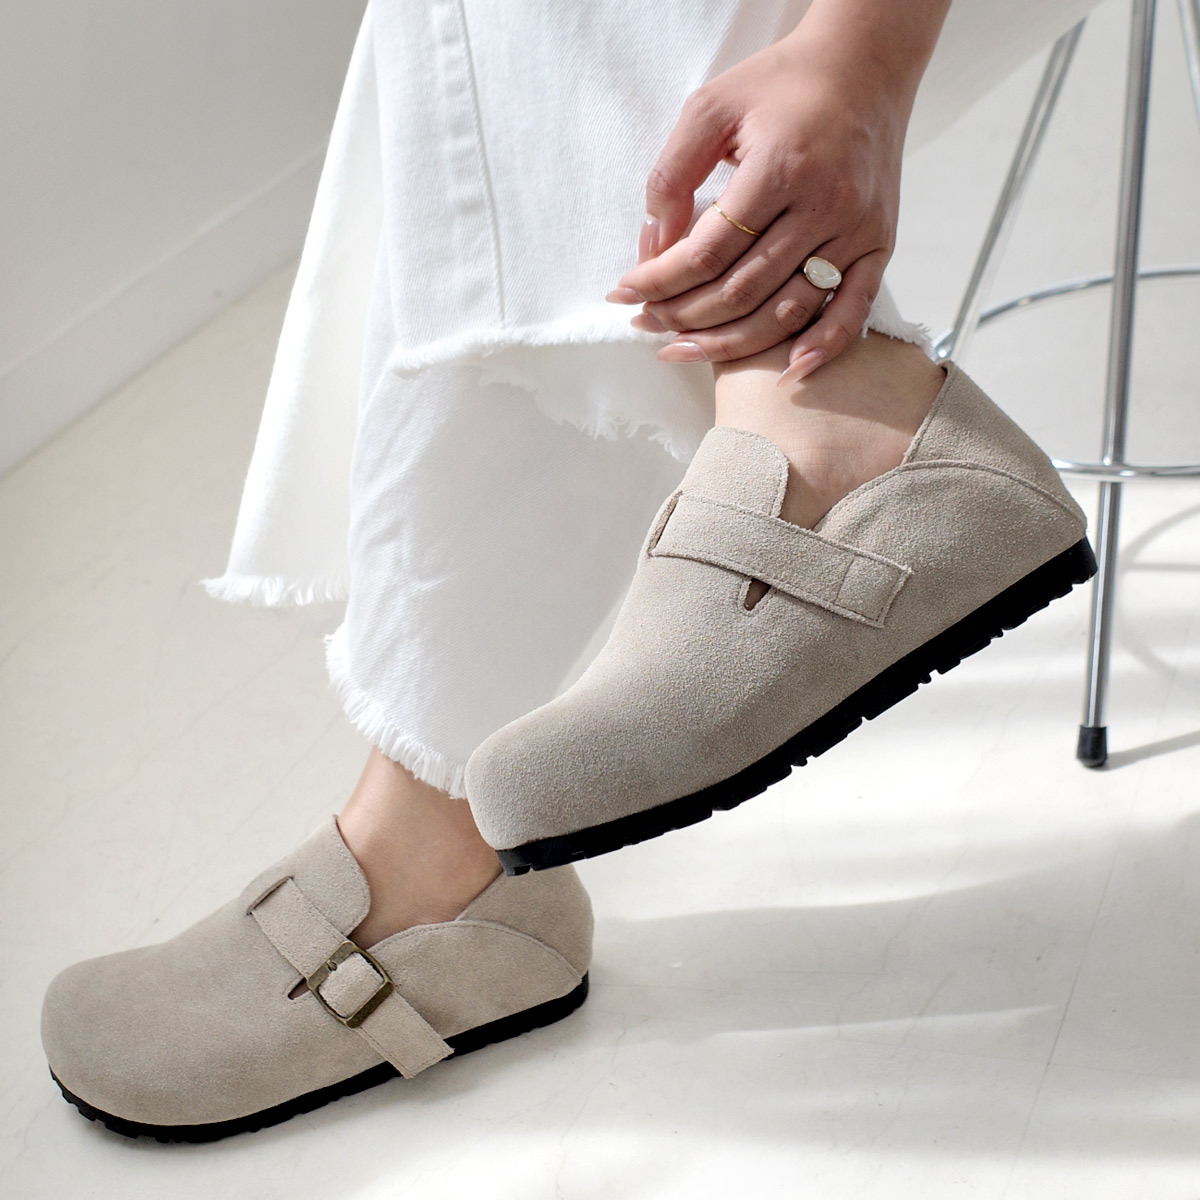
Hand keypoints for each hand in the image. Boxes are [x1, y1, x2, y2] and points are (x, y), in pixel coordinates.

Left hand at [608, 23, 915, 379]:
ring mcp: (855, 230)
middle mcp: (824, 205)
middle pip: (741, 290)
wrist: (863, 66)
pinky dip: (821, 348)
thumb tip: (655, 244)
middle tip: (645, 322)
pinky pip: (852, 311)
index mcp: (781, 168)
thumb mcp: (710, 106)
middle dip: (683, 315)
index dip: (660, 280)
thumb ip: (674, 173)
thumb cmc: (781, 86)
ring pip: (786, 312)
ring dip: (729, 343)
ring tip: (682, 349)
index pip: (708, 251)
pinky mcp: (878, 244)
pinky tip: (784, 374)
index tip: (625, 291)